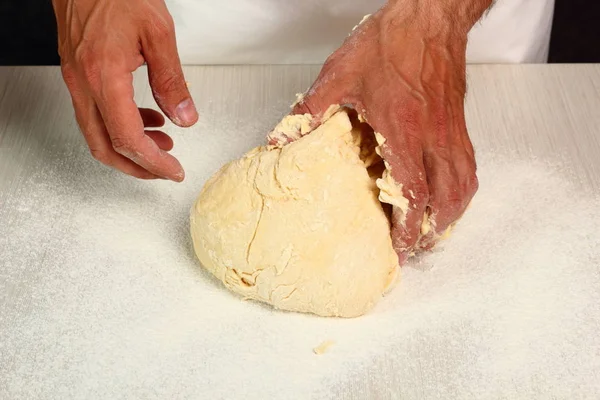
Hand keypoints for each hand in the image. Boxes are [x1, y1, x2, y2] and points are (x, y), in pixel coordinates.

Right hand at [52, 0, 197, 180]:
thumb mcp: (158, 33)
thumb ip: (172, 80)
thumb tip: (185, 117)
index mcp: (104, 76)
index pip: (128, 138)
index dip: (152, 163)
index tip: (173, 171)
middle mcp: (84, 83)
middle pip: (105, 147)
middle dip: (138, 167)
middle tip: (165, 170)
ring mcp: (76, 80)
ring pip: (97, 134)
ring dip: (130, 148)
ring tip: (162, 145)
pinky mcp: (77, 73)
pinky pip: (95, 113)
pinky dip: (121, 125)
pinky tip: (146, 118)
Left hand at [292, 1, 488, 262]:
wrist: (428, 18)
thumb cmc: (390, 43)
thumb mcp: (339, 76)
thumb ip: (310, 112)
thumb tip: (282, 140)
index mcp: (403, 131)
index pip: (412, 193)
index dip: (408, 227)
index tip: (399, 246)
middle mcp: (433, 138)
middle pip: (444, 201)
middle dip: (431, 231)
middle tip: (415, 246)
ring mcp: (451, 132)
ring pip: (463, 187)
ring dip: (450, 216)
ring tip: (434, 230)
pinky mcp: (459, 124)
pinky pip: (469, 168)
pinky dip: (461, 191)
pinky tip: (449, 194)